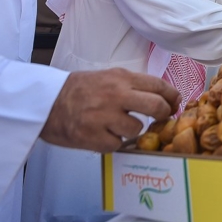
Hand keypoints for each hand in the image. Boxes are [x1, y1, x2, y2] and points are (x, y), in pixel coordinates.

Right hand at [40, 68, 180, 151]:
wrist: (46, 102)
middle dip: (163, 114)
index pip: (158, 85)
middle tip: (161, 118)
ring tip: (117, 125)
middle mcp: (116, 96)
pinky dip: (114, 142)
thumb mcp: (107, 76)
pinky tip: (104, 134)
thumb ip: (132, 84)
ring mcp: (104, 117)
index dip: (172, 96)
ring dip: (131, 130)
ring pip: (137, 129)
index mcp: (121, 78)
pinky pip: (117, 144)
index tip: (175, 103)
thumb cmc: (79, 89)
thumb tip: (161, 96)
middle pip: (156, 107)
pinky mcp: (94, 137)